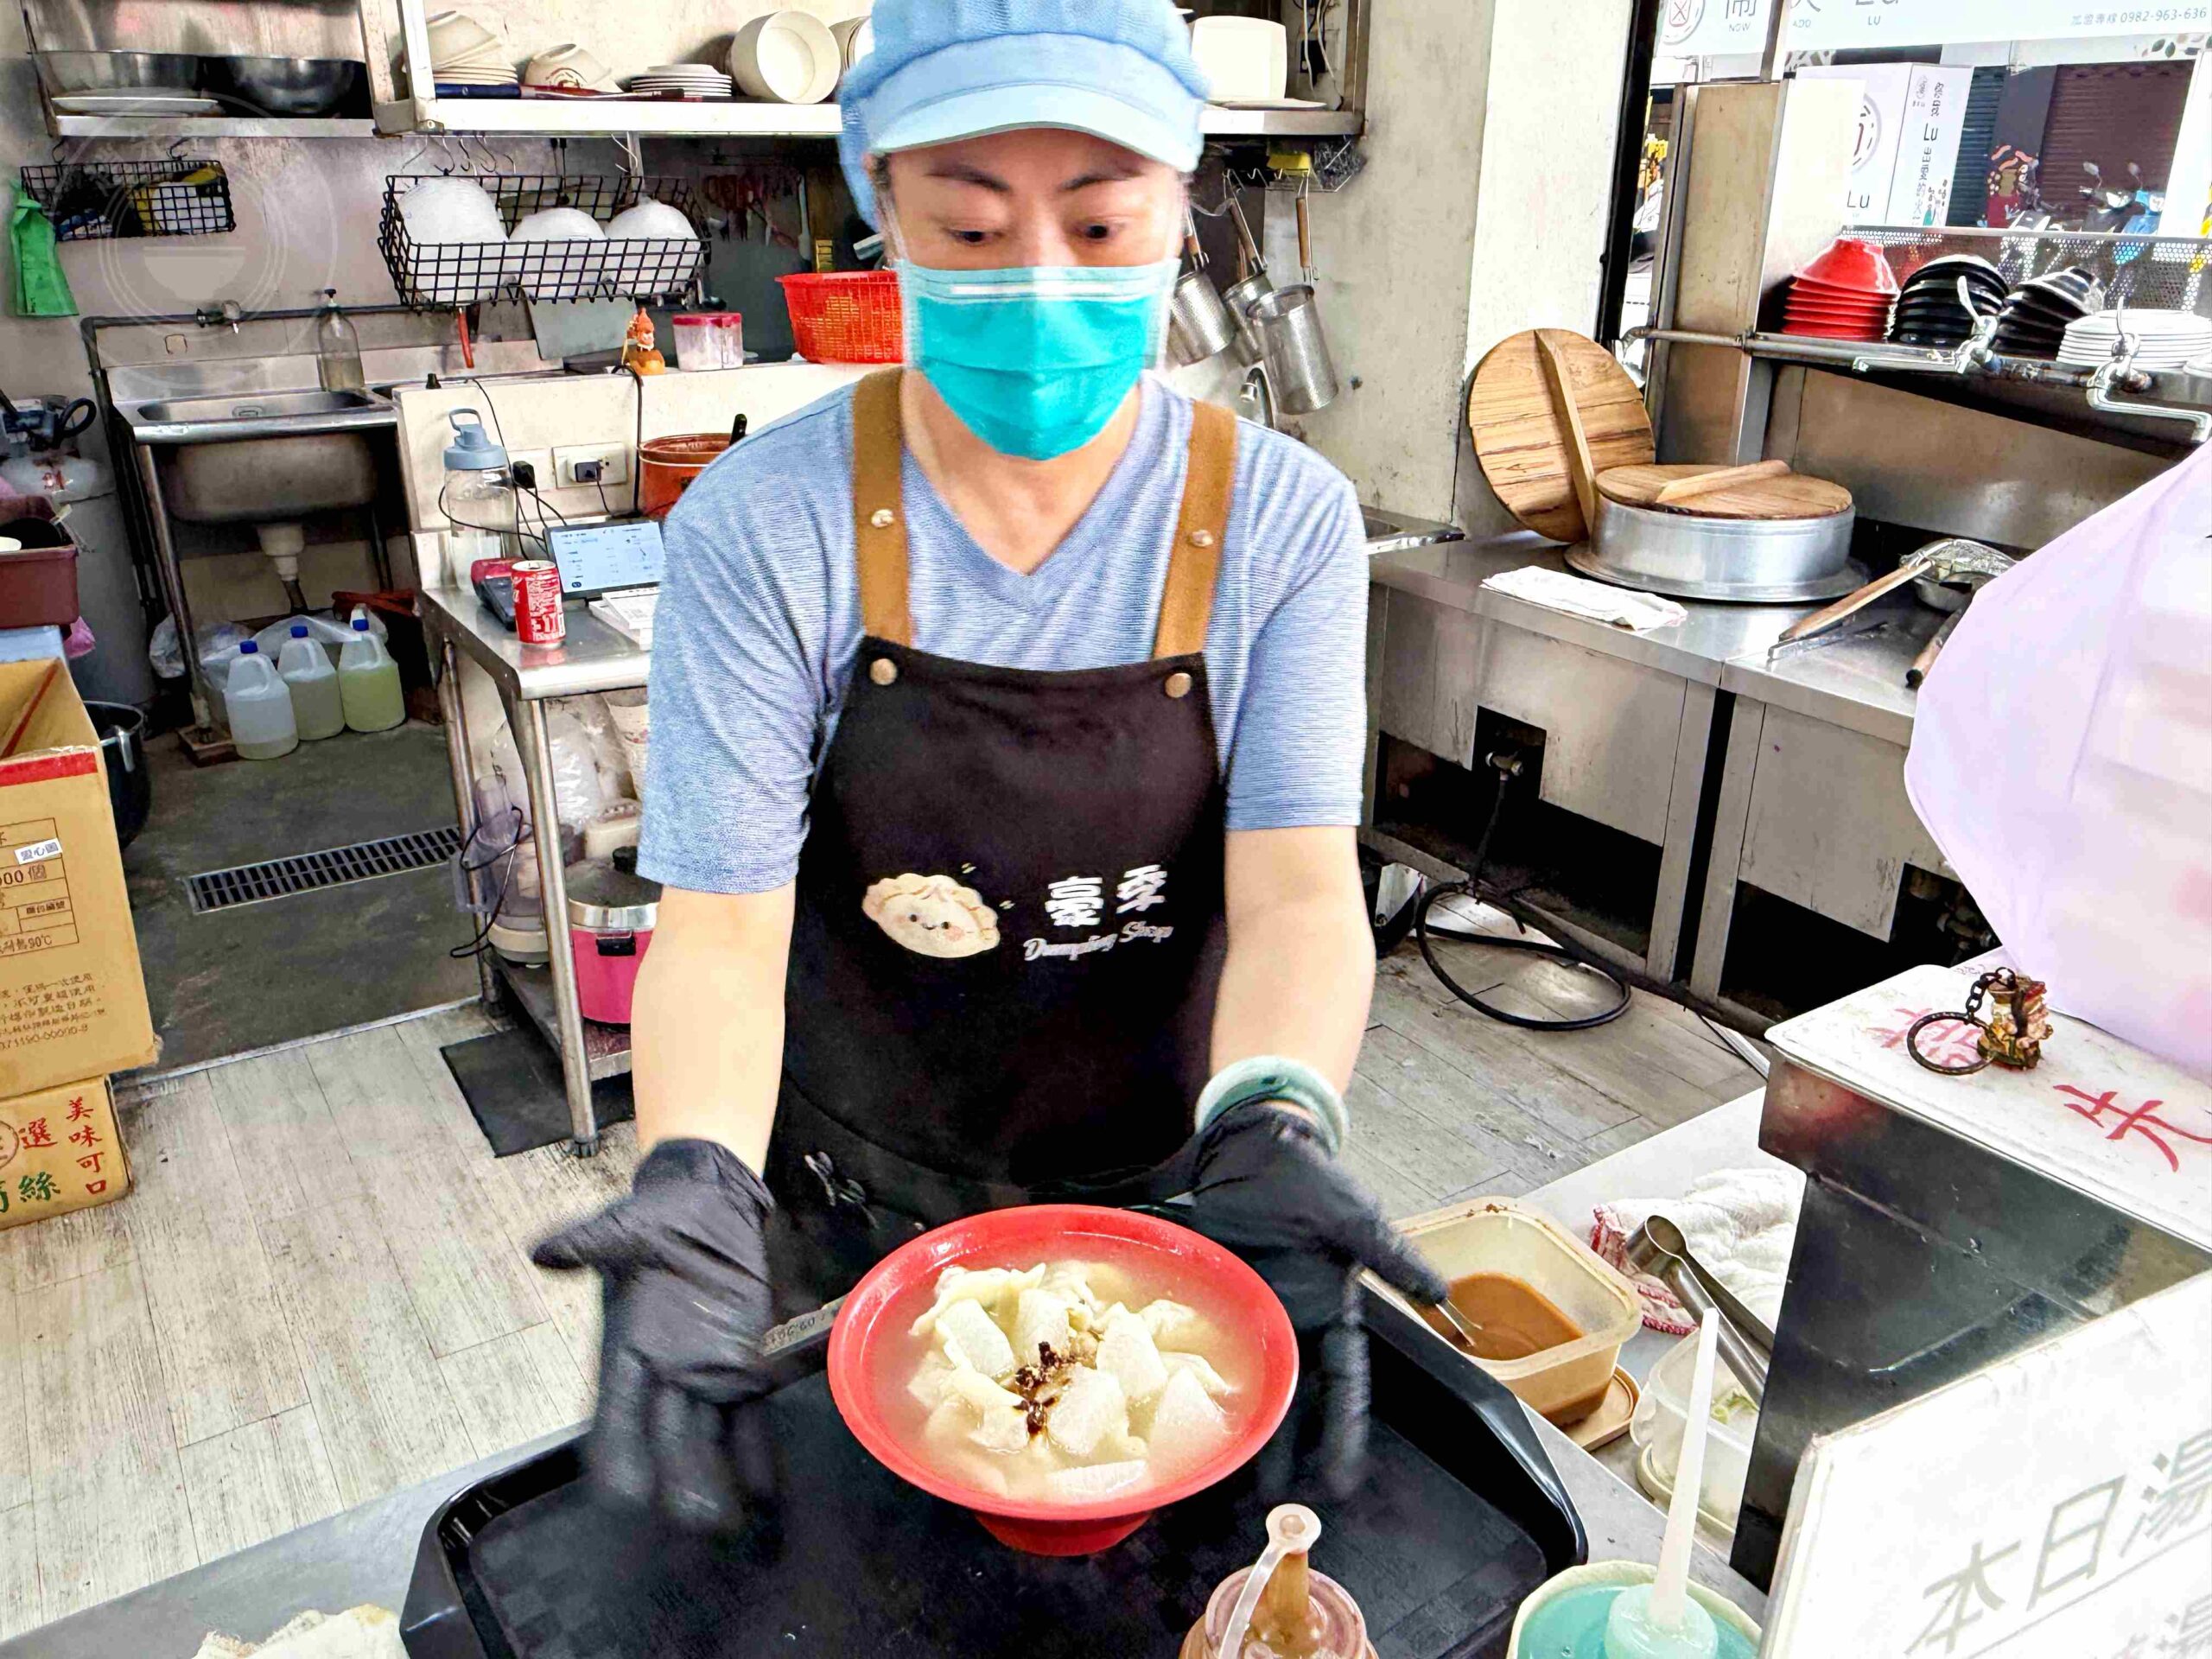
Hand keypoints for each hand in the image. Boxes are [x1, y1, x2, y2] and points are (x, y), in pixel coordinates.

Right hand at [531, 1138, 776, 1530]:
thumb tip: (544, 1251)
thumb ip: (591, 1243)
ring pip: (706, 1437)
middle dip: (677, 1481)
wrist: (711, 1202)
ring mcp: (705, 1373)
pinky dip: (755, 1451)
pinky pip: (748, 1417)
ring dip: (715, 1478)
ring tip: (727, 1524)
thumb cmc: (663, 1216)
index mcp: (627, 1347)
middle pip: (666, 1438)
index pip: (614, 1411)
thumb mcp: (627, 1225)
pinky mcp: (744, 1365)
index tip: (619, 1496)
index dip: (616, 1453)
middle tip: (688, 1523)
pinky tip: (763, 1487)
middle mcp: (663, 1372)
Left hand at [1184, 1101, 1447, 1495]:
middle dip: (1287, 1451)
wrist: (1254, 1142)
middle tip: (1274, 1503)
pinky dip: (1199, 1380)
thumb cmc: (1310, 1179)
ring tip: (1230, 1478)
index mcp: (1332, 1311)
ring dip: (1245, 1428)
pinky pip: (1206, 1348)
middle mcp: (1292, 1323)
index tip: (1342, 1480)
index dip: (1345, 1431)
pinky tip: (1184, 1415)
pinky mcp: (1215, 1298)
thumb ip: (1391, 1257)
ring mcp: (1252, 1314)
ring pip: (1251, 1383)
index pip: (1344, 1383)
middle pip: (1293, 1399)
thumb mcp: (1355, 1218)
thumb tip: (1440, 1291)